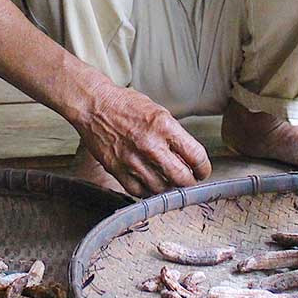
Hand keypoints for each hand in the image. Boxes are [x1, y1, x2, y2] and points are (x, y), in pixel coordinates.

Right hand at [75, 83, 210, 196]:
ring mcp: (132, 159)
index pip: (196, 156)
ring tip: (170, 182)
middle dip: (190, 182)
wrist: (94, 105)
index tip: (202, 170)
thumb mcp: (159, 112)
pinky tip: (151, 184)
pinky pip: (138, 191)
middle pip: (181, 178)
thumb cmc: (127, 105)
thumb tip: (188, 158)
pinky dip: (148, 191)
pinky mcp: (116, 169)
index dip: (204, 168)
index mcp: (164, 126)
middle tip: (189, 180)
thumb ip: (174, 135)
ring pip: (161, 188)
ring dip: (169, 188)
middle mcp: (150, 145)